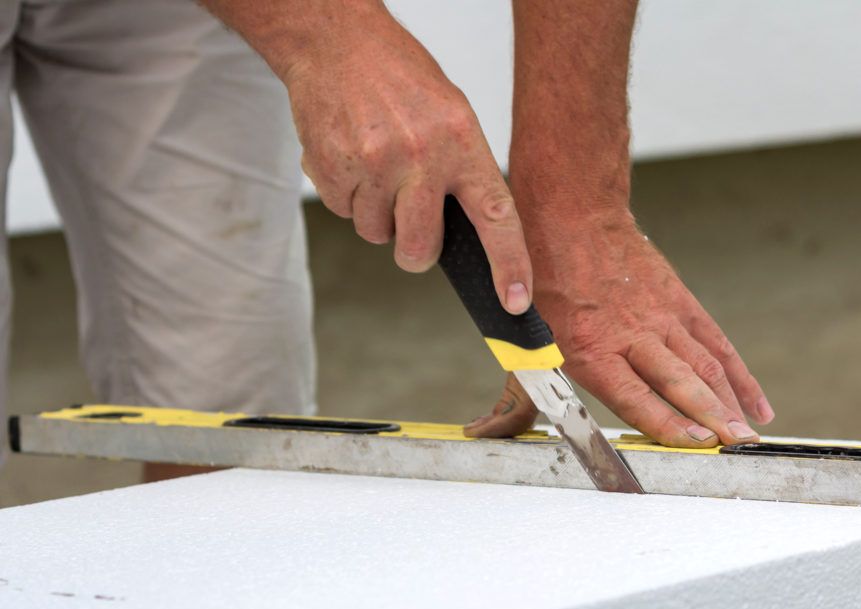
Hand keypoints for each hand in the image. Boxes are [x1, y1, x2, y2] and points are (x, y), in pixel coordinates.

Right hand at [280, 18, 531, 312]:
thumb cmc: (400, 79)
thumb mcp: (451, 115)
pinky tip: (352, 157)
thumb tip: (470, 237)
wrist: (336, 41)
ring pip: (376, 233)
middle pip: (420, 248)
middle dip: (415, 250)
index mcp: (462, 141)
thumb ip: (462, 173)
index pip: (496, 217)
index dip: (509, 265)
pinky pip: (344, 213)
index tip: (515, 301)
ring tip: (377, 165)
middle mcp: (420, 155)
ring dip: (377, 214)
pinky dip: (348, 195)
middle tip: (410, 221)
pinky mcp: (331, 167)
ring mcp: (372, 163)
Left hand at [466, 209, 772, 447]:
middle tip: (737, 448)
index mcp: (591, 348)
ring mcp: (661, 316)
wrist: (570, 213)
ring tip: (749, 435)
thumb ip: (515, 396)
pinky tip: (756, 404)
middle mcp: (631, 334)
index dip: (669, 422)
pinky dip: (740, 374)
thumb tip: (485, 433)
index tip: (696, 444)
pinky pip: (716, 342)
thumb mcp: (519, 340)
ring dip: (731, 401)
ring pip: (706, 364)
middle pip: (681, 381)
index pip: (636, 395)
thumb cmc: (542, 280)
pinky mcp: (680, 302)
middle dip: (712, 418)